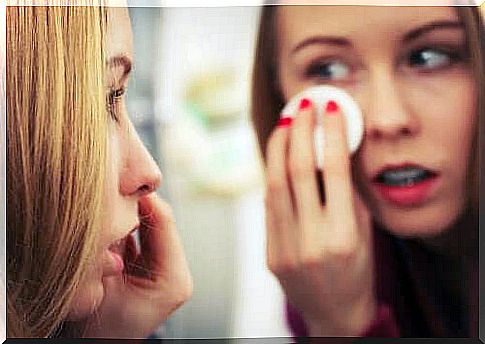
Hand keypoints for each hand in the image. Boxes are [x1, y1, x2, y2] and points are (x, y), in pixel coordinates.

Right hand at [81, 193, 192, 337]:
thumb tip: (115, 207)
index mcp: (174, 279)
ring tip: (111, 198)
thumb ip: (112, 247)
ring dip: (130, 214)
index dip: (144, 199)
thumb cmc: (99, 327)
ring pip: (149, 228)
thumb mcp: (103, 285)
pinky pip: (142, 238)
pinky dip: (126, 227)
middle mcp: (176, 273)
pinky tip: (112, 217)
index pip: (164, 223)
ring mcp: (167, 270)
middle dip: (136, 204)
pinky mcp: (154, 269)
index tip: (123, 179)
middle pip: (159, 223)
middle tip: (115, 185)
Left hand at [265, 99, 375, 335]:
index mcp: (342, 237)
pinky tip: (279, 155)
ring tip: (286, 122)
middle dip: (300, 131)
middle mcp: (310, 240)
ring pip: (275, 184)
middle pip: (298, 171)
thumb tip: (337, 147)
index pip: (335, 172)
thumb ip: (349, 193)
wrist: (334, 314)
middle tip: (303, 105)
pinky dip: (274, 174)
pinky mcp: (269, 252)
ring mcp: (285, 248)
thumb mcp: (364, 233)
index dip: (333, 135)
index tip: (332, 109)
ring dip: (279, 147)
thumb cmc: (357, 271)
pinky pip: (269, 204)